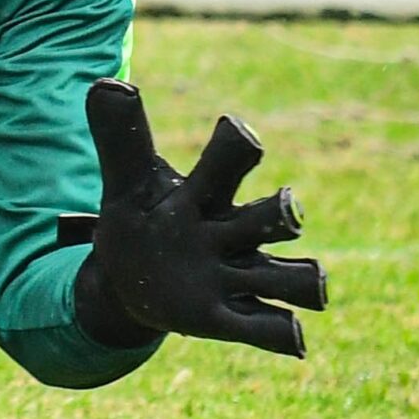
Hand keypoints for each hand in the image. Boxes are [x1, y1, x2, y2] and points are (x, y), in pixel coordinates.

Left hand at [56, 79, 325, 357]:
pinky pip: (268, 329)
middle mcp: (231, 232)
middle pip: (271, 216)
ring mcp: (235, 277)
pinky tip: (294, 336)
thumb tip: (104, 83)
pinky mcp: (229, 320)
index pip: (230, 160)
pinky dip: (283, 332)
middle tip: (289, 212)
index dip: (236, 146)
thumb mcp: (125, 184)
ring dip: (302, 279)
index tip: (236, 131)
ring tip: (314, 285)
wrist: (139, 280)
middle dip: (284, 213)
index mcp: (205, 195)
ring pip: (288, 277)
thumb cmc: (144, 219)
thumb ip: (120, 138)